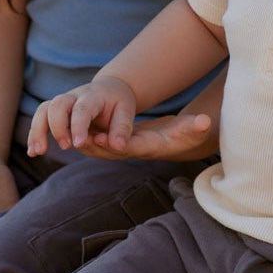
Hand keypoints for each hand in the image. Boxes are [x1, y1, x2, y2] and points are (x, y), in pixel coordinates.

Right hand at [28, 75, 136, 156]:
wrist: (109, 88)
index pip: (82, 109)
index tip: (78, 144)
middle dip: (57, 127)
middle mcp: (74, 96)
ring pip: (43, 110)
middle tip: (67, 147)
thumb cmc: (118, 101)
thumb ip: (123, 128)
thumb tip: (118, 146)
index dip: (78, 126)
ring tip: (38, 152)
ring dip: (38, 131)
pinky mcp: (55, 111)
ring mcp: (63, 102)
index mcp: (93, 96)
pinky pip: (40, 118)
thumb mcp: (126, 111)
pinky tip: (33, 152)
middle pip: (57, 105)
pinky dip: (34, 134)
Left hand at [76, 111, 214, 160]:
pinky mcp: (120, 143)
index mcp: (149, 146)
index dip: (113, 144)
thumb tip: (205, 121)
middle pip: (109, 151)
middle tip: (74, 138)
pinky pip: (100, 143)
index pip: (129, 147)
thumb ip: (198, 126)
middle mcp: (134, 150)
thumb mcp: (194, 130)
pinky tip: (71, 129)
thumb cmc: (188, 135)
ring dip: (84, 143)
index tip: (99, 137)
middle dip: (92, 146)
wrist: (181, 142)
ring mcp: (126, 148)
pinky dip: (86, 138)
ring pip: (101, 149)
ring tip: (66, 134)